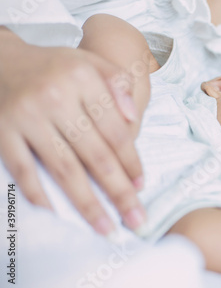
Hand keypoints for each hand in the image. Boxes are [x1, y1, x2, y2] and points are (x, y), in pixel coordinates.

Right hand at [0, 28, 145, 234]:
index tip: (141, 186)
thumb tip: (132, 118)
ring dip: (86, 202)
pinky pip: (22, 169)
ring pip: (63, 168)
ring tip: (105, 227)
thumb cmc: (55, 66)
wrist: (0, 60)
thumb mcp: (91, 62)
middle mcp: (55, 98)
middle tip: (135, 218)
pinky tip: (56, 214)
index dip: (130, 161)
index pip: (115, 130)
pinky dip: (39, 193)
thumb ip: (118, 83)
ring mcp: (26, 116)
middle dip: (118, 191)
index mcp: (82, 79)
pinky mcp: (2, 131)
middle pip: (95, 155)